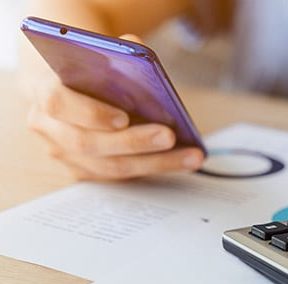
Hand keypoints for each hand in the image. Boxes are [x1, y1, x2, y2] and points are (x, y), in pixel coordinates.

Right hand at [25, 34, 203, 180]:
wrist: (69, 85)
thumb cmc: (88, 69)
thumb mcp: (96, 54)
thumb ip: (113, 52)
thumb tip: (138, 52)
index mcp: (45, 91)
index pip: (58, 104)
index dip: (91, 113)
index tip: (123, 118)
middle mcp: (49, 128)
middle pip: (89, 143)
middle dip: (133, 142)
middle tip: (169, 136)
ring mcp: (65, 154)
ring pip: (110, 167)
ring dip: (155, 162)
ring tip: (191, 156)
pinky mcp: (86, 171)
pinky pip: (122, 176)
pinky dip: (155, 167)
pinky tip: (184, 160)